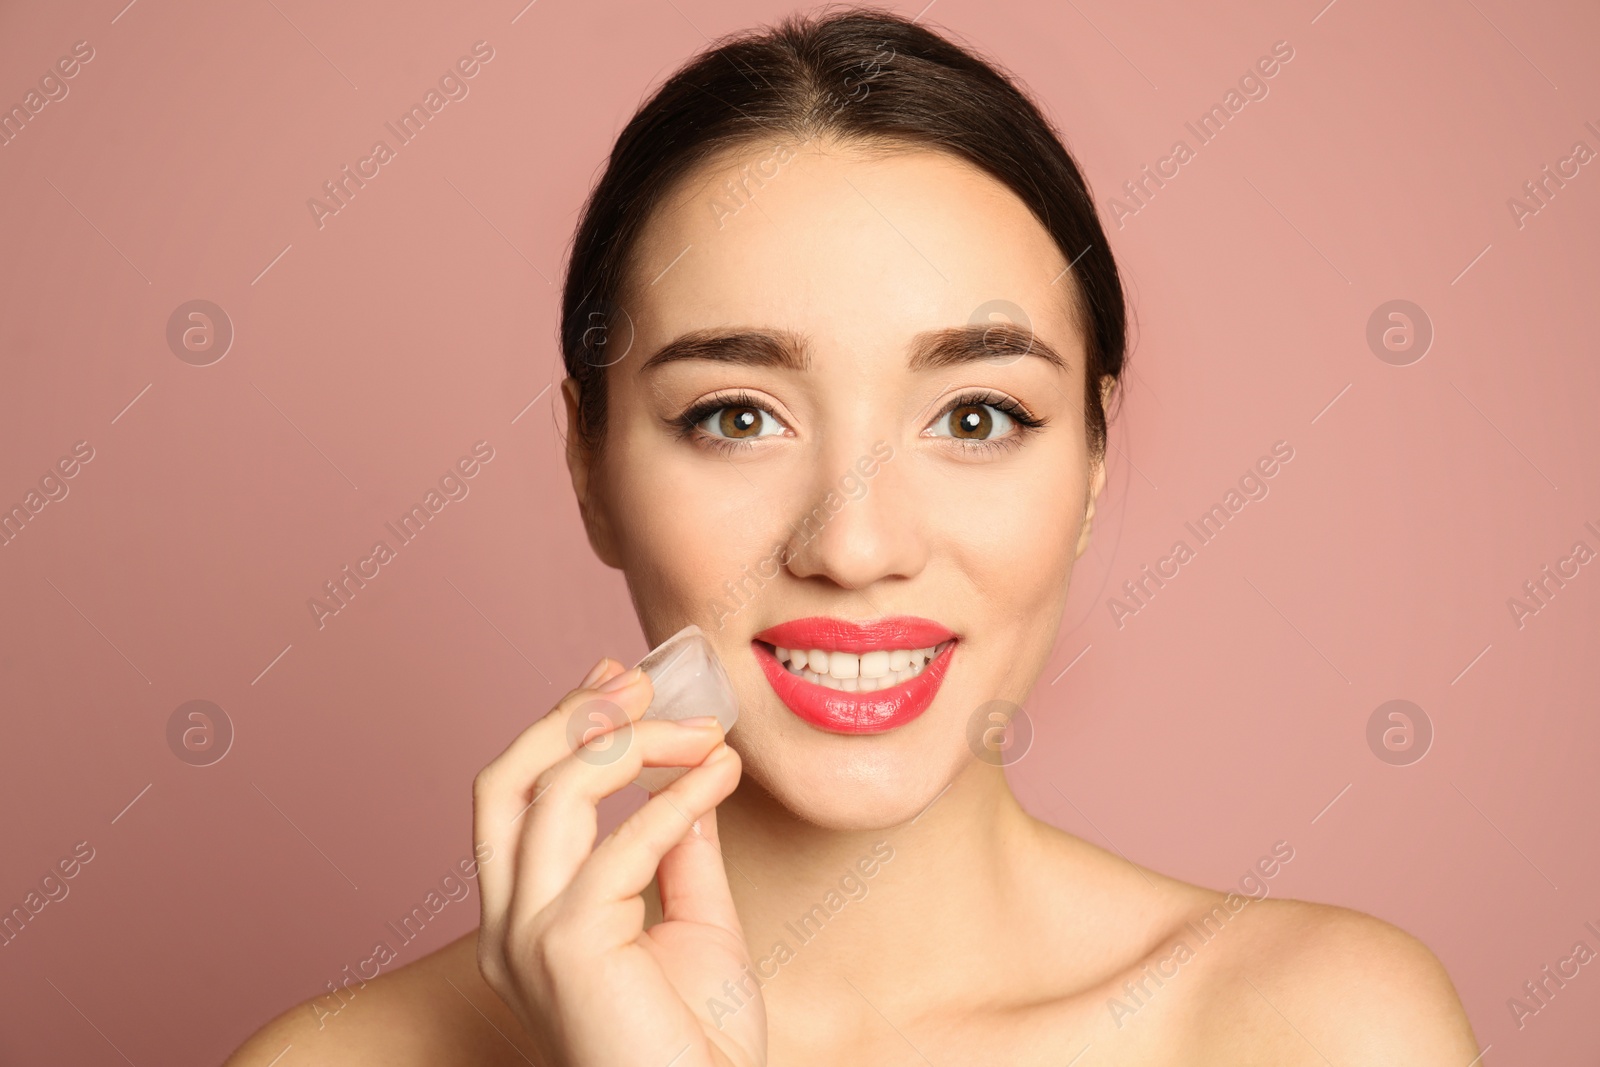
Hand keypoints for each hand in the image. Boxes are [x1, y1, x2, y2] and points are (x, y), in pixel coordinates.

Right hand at [473, 656, 763, 1065]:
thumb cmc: (696, 1044)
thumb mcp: (693, 923)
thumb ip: (681, 850)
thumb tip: (691, 780)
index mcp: (522, 918)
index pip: (516, 796)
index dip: (561, 727)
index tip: (620, 680)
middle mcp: (506, 925)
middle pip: (506, 780)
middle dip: (570, 717)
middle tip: (640, 680)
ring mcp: (527, 937)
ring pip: (553, 795)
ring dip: (636, 745)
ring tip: (704, 731)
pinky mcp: (566, 948)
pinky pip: (622, 844)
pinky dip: (676, 798)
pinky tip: (720, 775)